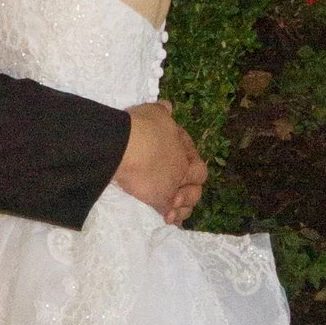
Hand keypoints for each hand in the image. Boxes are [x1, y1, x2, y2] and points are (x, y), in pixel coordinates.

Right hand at [113, 99, 205, 225]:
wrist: (126, 147)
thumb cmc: (141, 127)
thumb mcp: (154, 112)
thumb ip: (163, 112)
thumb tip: (168, 107)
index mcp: (184, 146)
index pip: (195, 157)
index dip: (189, 160)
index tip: (177, 160)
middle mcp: (184, 167)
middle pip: (199, 179)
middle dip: (192, 181)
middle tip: (177, 183)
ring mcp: (174, 186)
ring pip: (190, 200)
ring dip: (185, 203)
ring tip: (174, 203)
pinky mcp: (161, 201)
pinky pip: (172, 214)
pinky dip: (171, 217)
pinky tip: (166, 217)